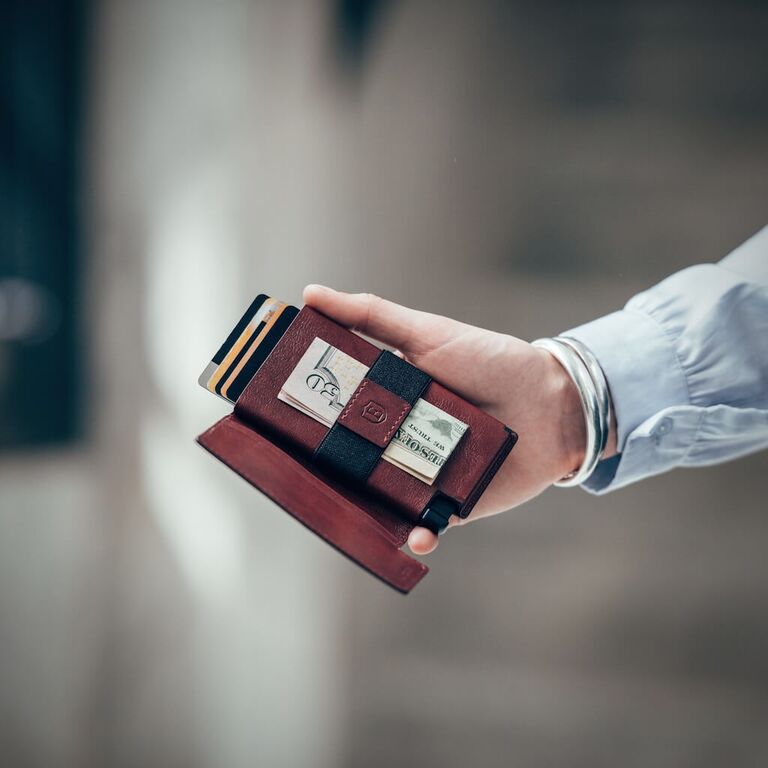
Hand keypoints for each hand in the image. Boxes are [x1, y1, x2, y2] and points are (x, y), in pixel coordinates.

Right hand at [303, 286, 608, 554]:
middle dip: (322, 472)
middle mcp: (395, 441)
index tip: (268, 419)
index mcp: (384, 401)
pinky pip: (426, 526)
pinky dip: (419, 535)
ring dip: (361, 510)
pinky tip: (417, 535)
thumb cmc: (491, 361)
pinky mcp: (451, 504)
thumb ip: (372, 317)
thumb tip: (310, 294)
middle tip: (294, 474)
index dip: (302, 417)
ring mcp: (421, 474)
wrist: (553, 402)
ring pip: (378, 499)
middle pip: (348, 462)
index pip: (333, 413)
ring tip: (345, 514)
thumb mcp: (428, 334)